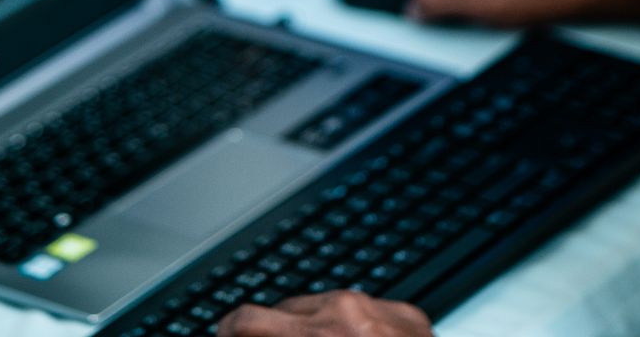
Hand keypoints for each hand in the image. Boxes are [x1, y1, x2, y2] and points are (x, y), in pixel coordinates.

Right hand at [215, 291, 432, 335]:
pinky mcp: (409, 312)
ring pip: (321, 305)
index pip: (248, 321)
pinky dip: (351, 329)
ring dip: (308, 329)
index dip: (229, 332)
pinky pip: (364, 309)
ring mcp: (382, 307)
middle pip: (281, 308)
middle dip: (269, 333)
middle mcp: (348, 312)